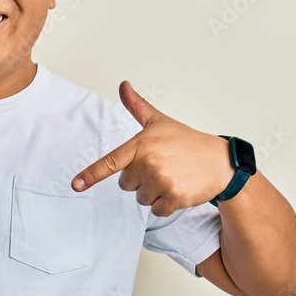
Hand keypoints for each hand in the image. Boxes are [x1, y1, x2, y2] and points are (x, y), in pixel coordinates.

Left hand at [71, 81, 233, 216]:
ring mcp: (161, 181)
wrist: (219, 162)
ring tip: (171, 177)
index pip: (111, 161)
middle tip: (162, 167)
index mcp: (141, 144)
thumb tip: (123, 85)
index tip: (76, 185)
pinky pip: (156, 210)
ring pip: (140, 198)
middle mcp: (149, 163)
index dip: (91, 174)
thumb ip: (137, 107)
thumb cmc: (187, 141)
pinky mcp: (173, 198)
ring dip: (153, 192)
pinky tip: (178, 189)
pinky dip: (165, 204)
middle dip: (140, 179)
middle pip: (126, 184)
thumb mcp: (160, 122)